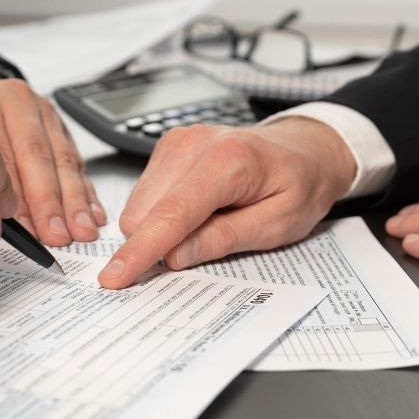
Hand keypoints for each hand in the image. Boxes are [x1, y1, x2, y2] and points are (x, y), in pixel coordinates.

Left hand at [0, 79, 103, 244]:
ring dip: (74, 200)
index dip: (14, 196)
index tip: (25, 229)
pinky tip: (91, 214)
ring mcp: (41, 111)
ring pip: (63, 159)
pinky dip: (86, 191)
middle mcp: (12, 101)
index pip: (0, 154)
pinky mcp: (61, 126)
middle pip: (36, 155)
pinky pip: (77, 162)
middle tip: (56, 233)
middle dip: (49, 201)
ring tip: (79, 229)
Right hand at [99, 118, 356, 287]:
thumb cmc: (299, 185)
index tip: (114, 277)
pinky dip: (163, 212)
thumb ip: (224, 239)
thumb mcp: (278, 225)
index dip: (141, 250)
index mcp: (228, 161)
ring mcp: (179, 141)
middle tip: (205, 246)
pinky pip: (146, 193)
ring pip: (139, 205)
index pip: (172, 214)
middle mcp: (195, 144)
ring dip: (163, 228)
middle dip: (159, 243)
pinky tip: (199, 209)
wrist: (305, 151)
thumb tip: (174, 256)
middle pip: (145, 211)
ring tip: (211, 220)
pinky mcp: (169, 146)